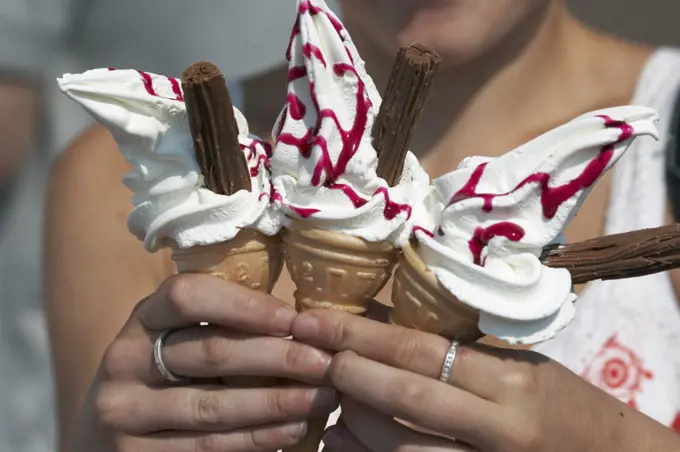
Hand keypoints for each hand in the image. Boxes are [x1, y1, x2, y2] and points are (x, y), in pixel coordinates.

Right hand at [70, 274, 338, 451]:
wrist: (106, 433)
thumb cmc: (166, 375)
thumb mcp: (179, 338)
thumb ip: (221, 324)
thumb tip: (302, 318)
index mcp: (141, 318)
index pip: (187, 296)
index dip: (245, 305)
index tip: (295, 318)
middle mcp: (124, 360)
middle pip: (210, 353)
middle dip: (278, 357)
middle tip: (327, 362)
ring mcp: (124, 412)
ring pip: (213, 407)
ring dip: (277, 402)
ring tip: (323, 398)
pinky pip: (208, 447)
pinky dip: (257, 439)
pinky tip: (293, 430)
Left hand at [293, 310, 679, 451]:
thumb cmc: (567, 406)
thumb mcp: (519, 368)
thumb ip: (455, 351)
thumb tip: (382, 326)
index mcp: (511, 383)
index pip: (421, 350)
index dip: (361, 334)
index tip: (316, 320)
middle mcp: (500, 428)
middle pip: (406, 397)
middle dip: (349, 373)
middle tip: (312, 354)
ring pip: (402, 450)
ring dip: (352, 425)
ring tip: (325, 404)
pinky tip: (344, 444)